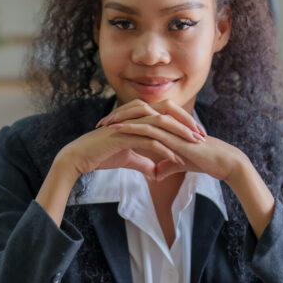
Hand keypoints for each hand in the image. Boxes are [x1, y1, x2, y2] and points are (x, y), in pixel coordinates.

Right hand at [36, 102, 206, 224]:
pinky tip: (175, 158)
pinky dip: (164, 148)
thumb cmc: (101, 155)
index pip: (166, 114)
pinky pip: (149, 139)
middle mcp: (135, 116)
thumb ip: (143, 161)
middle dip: (188, 123)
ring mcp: (129, 123)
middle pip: (168, 111)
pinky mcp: (123, 135)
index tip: (198, 135)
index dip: (183, 122)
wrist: (79, 157)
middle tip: (203, 136)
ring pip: (161, 123)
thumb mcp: (127, 159)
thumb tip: (156, 170)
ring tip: (195, 145)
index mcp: (137, 117)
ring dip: (180, 134)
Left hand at [102, 117, 242, 181]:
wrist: (220, 162)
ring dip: (120, 119)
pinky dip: (132, 126)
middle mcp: (168, 121)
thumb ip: (165, 166)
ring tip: (103, 124)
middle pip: (137, 111)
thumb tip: (155, 175)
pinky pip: (149, 127)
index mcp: (168, 124)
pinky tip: (118, 129)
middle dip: (117, 116)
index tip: (107, 127)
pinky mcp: (173, 133)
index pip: (141, 117)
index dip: (123, 119)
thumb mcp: (178, 164)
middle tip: (99, 123)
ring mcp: (171, 125)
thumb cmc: (203, 161)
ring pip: (141, 116)